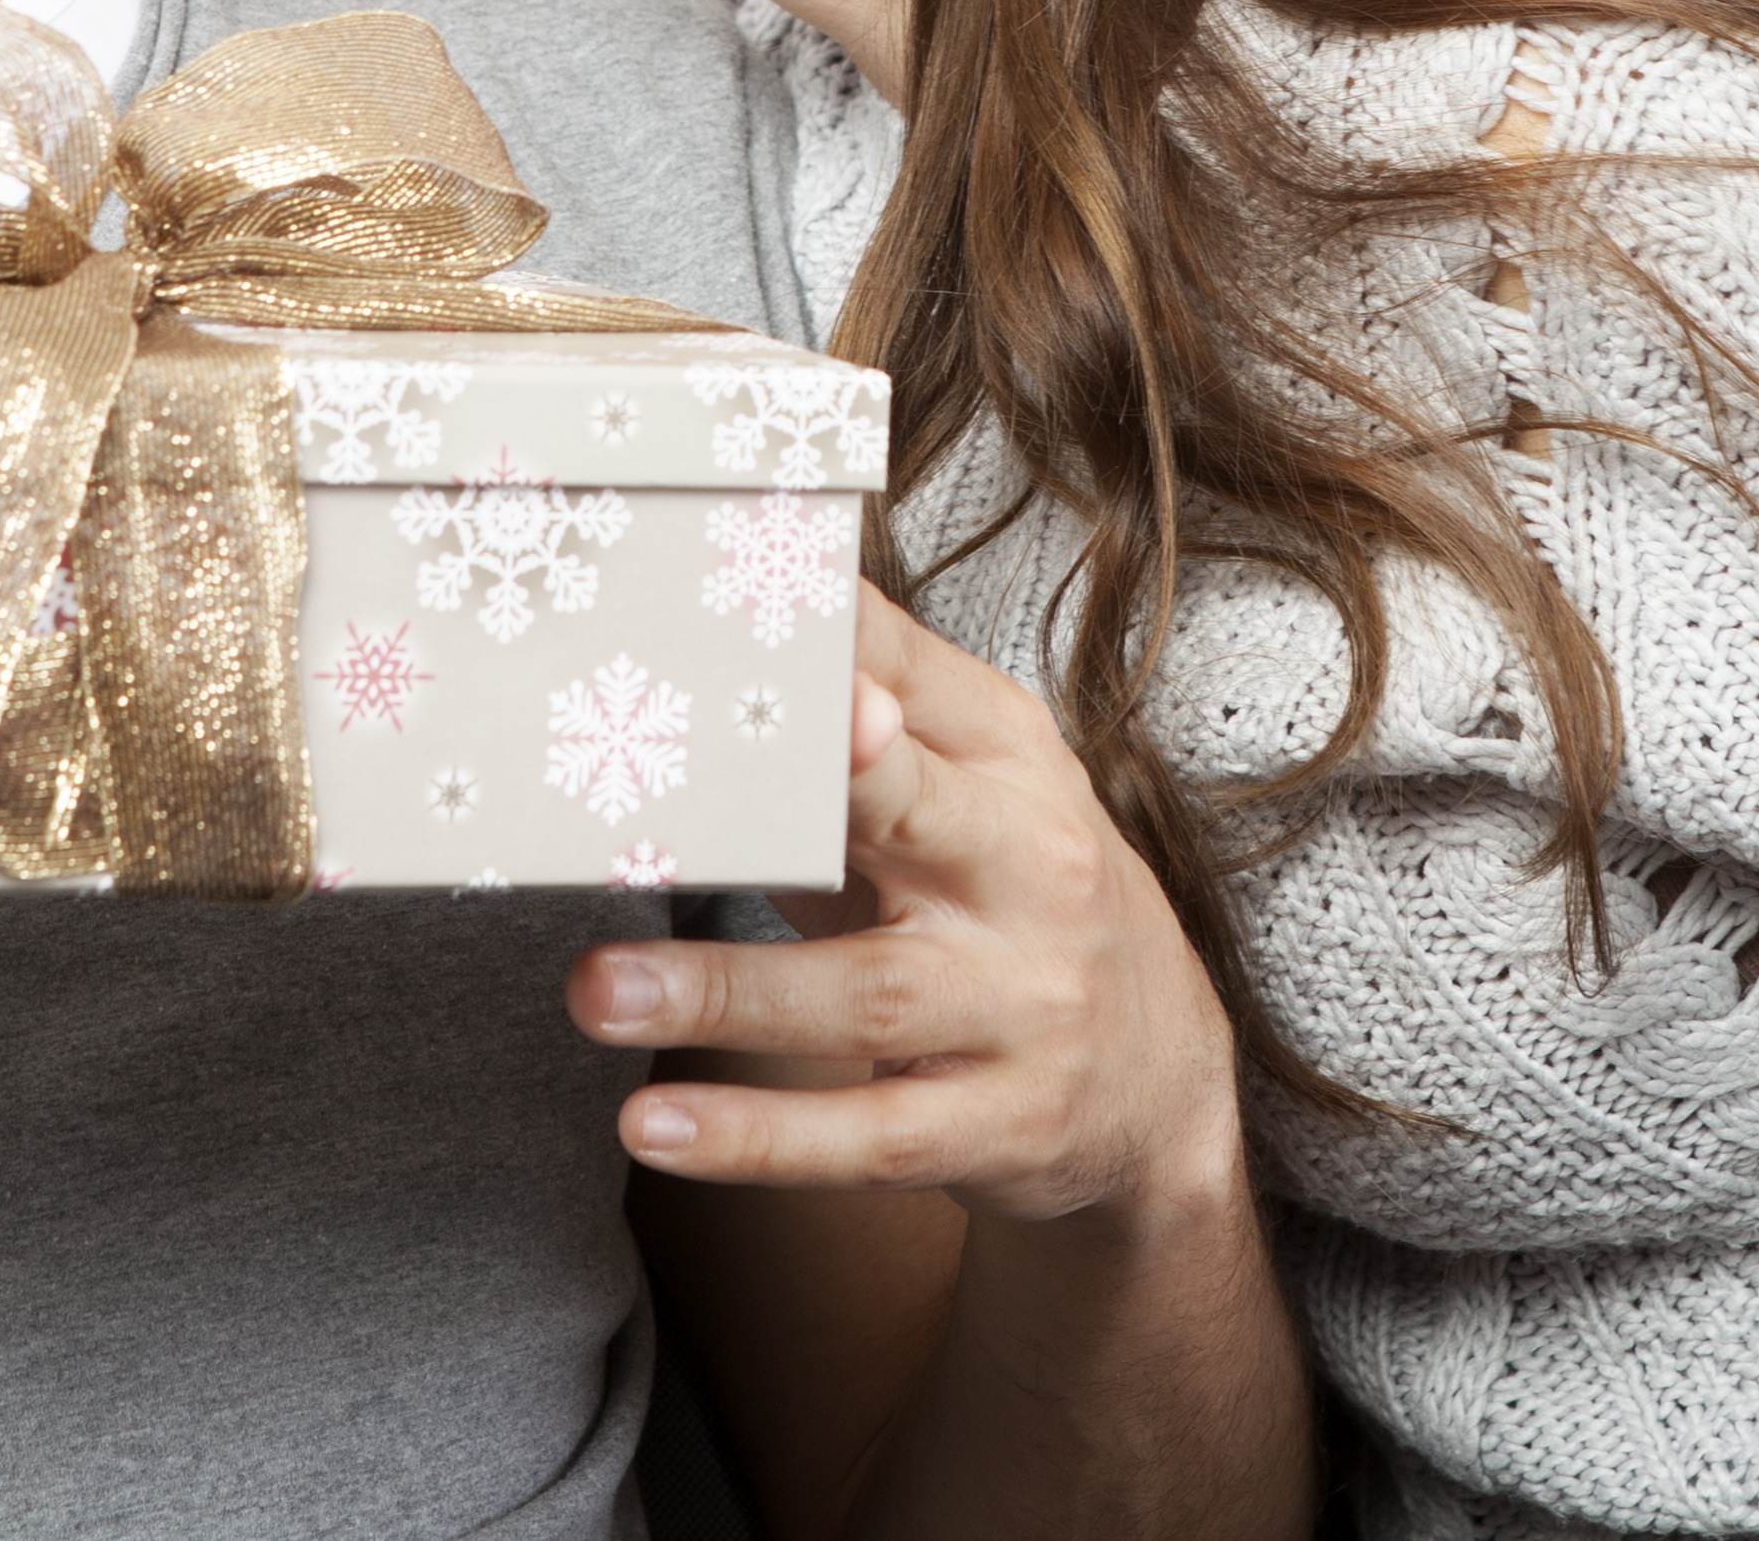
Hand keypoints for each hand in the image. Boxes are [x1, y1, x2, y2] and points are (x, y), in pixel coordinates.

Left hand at [571, 586, 1245, 1231]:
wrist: (1158, 1085)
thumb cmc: (1017, 903)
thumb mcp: (974, 791)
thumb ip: (853, 730)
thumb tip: (692, 655)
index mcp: (1010, 762)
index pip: (907, 676)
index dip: (821, 651)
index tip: (718, 621)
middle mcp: (1029, 870)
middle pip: (915, 810)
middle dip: (819, 783)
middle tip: (695, 774)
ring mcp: (1022, 1004)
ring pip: (865, 992)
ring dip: (723, 991)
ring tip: (600, 987)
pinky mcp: (999, 1125)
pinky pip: (867, 1135)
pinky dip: (759, 1137)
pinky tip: (657, 1127)